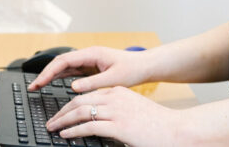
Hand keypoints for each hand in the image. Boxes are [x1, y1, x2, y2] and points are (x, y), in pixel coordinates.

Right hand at [27, 46, 151, 92]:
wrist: (144, 66)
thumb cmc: (132, 69)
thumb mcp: (114, 79)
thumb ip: (93, 83)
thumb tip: (73, 87)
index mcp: (92, 53)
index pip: (64, 61)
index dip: (49, 71)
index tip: (39, 82)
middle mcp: (88, 55)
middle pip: (60, 63)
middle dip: (45, 74)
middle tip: (32, 86)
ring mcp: (88, 61)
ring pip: (64, 67)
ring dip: (50, 76)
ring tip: (37, 86)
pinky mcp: (90, 68)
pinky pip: (71, 72)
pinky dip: (60, 78)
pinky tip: (52, 83)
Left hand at [46, 86, 192, 145]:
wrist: (178, 130)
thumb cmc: (159, 125)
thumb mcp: (134, 112)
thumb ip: (117, 112)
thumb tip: (99, 122)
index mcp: (119, 92)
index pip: (87, 95)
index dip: (69, 104)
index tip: (61, 113)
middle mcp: (116, 98)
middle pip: (79, 101)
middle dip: (61, 112)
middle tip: (51, 121)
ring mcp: (117, 111)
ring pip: (80, 112)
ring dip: (62, 121)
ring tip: (53, 128)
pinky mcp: (118, 126)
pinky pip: (88, 127)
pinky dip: (73, 131)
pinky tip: (65, 135)